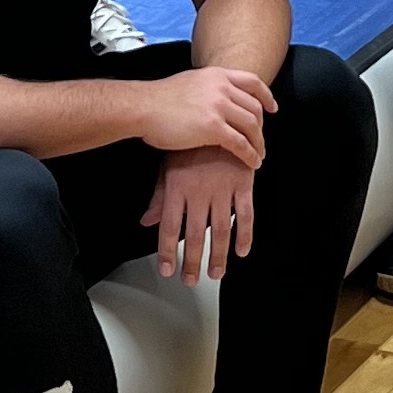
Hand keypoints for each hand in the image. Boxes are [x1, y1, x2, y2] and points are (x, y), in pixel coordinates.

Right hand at [142, 60, 272, 169]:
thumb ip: (208, 87)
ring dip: (258, 143)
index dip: (266, 96)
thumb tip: (216, 96)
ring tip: (258, 155)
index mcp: (216, 75)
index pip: (252, 82)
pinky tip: (252, 163)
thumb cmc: (159, 99)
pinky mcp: (212, 127)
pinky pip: (240, 143)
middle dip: (261, 127)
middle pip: (254, 107)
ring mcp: (218, 106)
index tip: (273, 108)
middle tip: (260, 141)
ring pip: (251, 126)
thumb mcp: (190, 82)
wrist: (142, 108)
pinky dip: (250, 154)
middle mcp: (221, 87)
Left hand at [146, 150, 257, 281]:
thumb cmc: (191, 141)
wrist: (219, 112)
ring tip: (215, 274)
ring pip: (220, 231)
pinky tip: (241, 251)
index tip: (167, 270)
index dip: (168, 252)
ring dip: (217, 256)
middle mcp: (200, 191)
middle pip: (194, 236)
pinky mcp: (243, 184)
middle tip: (190, 280)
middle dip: (191, 262)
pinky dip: (244, 235)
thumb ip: (160, 197)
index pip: (170, 227)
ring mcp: (223, 188)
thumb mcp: (169, 165)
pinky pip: (245, 215)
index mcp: (178, 186)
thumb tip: (147, 222)